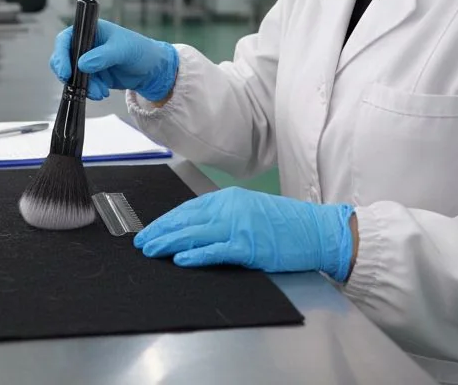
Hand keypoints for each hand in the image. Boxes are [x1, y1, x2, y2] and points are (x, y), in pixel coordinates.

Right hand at [49, 19, 177, 101]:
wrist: (151, 69)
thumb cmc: (140, 50)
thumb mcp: (122, 50)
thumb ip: (103, 56)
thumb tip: (82, 64)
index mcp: (90, 31)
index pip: (66, 39)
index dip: (61, 54)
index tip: (66, 71)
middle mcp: (86, 45)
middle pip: (64, 58)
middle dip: (68, 74)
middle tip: (74, 85)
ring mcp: (88, 61)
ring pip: (73, 76)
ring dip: (83, 86)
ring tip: (99, 91)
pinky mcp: (93, 76)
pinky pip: (83, 85)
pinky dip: (90, 91)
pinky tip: (102, 92)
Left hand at [132, 187, 355, 279]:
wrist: (317, 231)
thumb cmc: (286, 224)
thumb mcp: (250, 210)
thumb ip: (224, 216)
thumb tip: (194, 228)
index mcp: (229, 199)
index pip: (188, 209)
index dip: (166, 220)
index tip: (149, 229)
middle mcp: (230, 208)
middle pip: (186, 220)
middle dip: (160, 231)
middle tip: (141, 242)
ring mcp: (239, 227)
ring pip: (194, 234)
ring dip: (169, 242)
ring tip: (151, 250)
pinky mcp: (248, 246)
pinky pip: (216, 251)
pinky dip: (196, 254)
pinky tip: (180, 259)